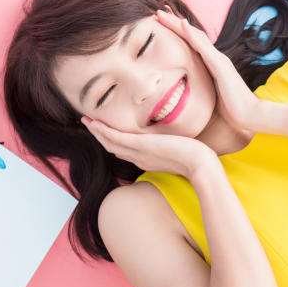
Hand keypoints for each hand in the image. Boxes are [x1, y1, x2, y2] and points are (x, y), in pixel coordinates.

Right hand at [82, 117, 212, 177]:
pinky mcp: (141, 146)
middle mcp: (140, 158)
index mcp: (148, 160)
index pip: (125, 151)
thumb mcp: (182, 152)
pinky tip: (95, 123)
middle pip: (113, 148)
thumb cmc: (197, 159)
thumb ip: (175, 147)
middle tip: (89, 124)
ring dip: (97, 132)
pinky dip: (103, 131)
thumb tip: (178, 142)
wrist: (200, 165)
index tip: (106, 132)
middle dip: (100, 136)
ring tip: (87, 121)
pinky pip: (116, 138)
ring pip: (110, 143)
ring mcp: (139, 153)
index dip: (113, 141)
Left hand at [156, 7, 263, 135]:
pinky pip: (203, 46)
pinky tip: (181, 23)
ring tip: (162, 13)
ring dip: (177, 23)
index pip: (192, 44)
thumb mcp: (209, 99)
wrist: (250, 116)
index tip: (162, 25)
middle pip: (192, 35)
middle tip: (157, 12)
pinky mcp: (220, 65)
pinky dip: (191, 34)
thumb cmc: (230, 113)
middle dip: (174, 23)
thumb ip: (199, 94)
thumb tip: (183, 100)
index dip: (177, 33)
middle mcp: (215, 58)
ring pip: (195, 35)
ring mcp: (218, 59)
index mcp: (211, 65)